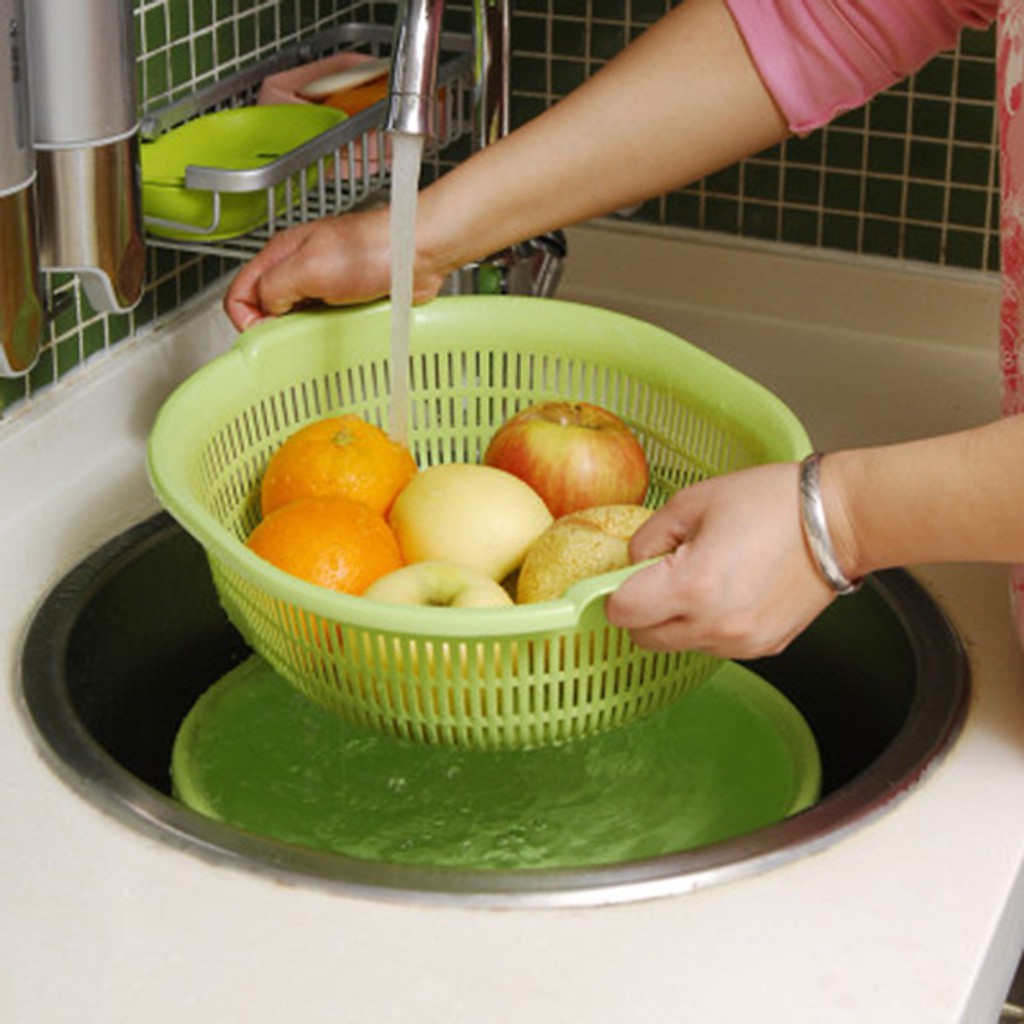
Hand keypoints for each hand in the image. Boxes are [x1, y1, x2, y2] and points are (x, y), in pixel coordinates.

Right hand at [222, 207, 448, 330]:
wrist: (416, 251)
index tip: (265, 335)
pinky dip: (328, 331)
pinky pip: (324, 322)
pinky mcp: (344, 299)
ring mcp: (321, 284)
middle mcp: (297, 268)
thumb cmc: (372, 248)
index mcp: (281, 255)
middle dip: (275, 327)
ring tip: (322, 328)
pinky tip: (341, 328)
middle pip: (266, 309)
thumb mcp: (309, 267)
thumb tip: (264, 310)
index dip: (246, 318)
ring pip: (295, 318)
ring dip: (304, 330)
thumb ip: (275, 287)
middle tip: (296, 334)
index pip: (239, 292)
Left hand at [605, 463, 835, 658]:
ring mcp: (741, 643)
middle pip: (644, 638)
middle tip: (662, 577)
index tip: (628, 576)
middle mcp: (714, 625)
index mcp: (690, 586)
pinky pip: (714, 646)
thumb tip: (631, 563)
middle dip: (642, 610)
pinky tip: (731, 592)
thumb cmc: (769, 502)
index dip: (616, 592)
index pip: (621, 613)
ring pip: (679, 645)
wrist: (838, 522)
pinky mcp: (764, 648)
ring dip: (677, 621)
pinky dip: (710, 626)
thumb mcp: (693, 501)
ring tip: (706, 580)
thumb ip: (649, 537)